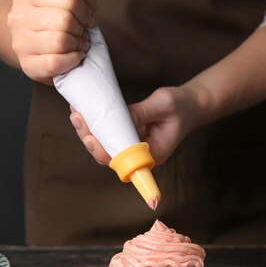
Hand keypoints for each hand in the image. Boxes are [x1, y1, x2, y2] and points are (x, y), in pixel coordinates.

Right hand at [7, 0, 95, 83]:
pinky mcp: (27, 65)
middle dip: (80, 29)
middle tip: (81, 33)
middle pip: (64, 21)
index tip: (86, 18)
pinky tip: (73, 57)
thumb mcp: (72, 2)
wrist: (38, 47)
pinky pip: (55, 63)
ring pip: (59, 42)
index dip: (84, 11)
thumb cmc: (59, 22)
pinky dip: (71, 60)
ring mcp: (20, 42)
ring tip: (77, 44)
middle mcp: (18, 17)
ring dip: (76, 45)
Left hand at [69, 86, 204, 165]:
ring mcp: (132, 147)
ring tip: (76, 114)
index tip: (90, 140)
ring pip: (105, 146)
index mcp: (152, 154)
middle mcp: (140, 156)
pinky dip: (95, 125)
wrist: (189, 105)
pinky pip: (109, 135)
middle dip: (90, 139)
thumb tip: (119, 116)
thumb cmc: (181, 106)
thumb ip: (142, 112)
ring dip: (88, 132)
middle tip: (78, 120)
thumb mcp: (163, 104)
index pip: (123, 161)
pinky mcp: (127, 137)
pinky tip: (84, 112)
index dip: (104, 153)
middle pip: (109, 156)